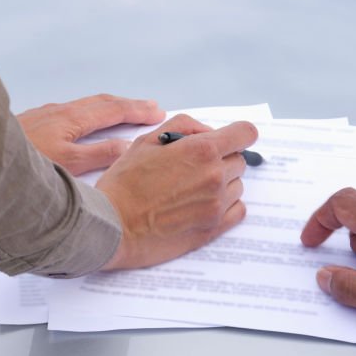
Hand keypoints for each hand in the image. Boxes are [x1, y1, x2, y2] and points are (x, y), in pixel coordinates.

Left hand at [17, 94, 164, 174]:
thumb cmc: (18, 166)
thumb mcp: (67, 165)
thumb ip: (98, 155)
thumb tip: (126, 146)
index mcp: (70, 119)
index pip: (113, 109)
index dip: (137, 111)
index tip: (157, 112)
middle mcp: (57, 113)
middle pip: (99, 104)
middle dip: (126, 105)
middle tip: (149, 108)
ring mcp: (42, 117)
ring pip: (82, 108)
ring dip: (106, 109)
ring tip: (121, 114)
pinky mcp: (30, 126)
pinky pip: (67, 114)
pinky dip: (85, 116)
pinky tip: (80, 126)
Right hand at [96, 114, 257, 269]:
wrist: (111, 227)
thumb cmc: (123, 185)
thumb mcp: (146, 141)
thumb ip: (182, 127)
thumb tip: (207, 132)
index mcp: (201, 150)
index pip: (245, 133)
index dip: (237, 135)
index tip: (229, 140)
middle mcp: (214, 176)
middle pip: (238, 161)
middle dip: (221, 161)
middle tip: (193, 170)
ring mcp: (216, 205)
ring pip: (237, 186)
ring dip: (221, 185)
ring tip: (190, 192)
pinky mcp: (212, 229)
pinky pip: (237, 211)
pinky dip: (226, 206)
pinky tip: (203, 206)